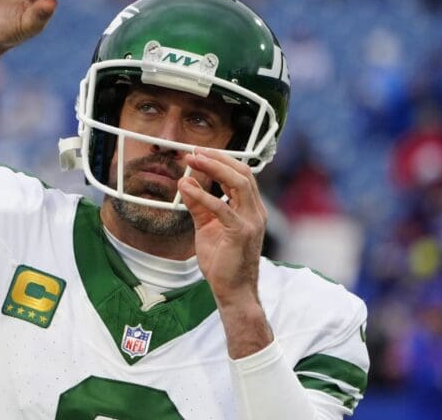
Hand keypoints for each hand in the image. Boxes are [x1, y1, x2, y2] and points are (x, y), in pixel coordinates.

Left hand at [177, 148, 266, 307]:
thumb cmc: (222, 261)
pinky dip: (205, 196)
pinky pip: (224, 209)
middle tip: (194, 151)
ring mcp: (251, 222)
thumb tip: (186, 183)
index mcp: (250, 208)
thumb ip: (198, 205)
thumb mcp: (206, 226)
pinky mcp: (241, 234)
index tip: (198, 152)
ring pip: (239, 183)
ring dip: (214, 168)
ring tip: (193, 160)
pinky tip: (187, 188)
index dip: (220, 160)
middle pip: (243, 173)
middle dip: (218, 158)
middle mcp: (255, 211)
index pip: (240, 174)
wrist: (233, 291)